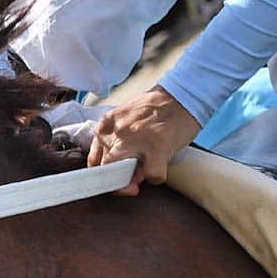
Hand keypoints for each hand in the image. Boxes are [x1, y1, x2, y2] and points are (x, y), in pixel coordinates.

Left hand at [87, 87, 201, 195]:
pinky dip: (158, 176)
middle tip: (132, 180)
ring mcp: (134, 141)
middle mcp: (116, 132)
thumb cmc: (156, 110)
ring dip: (131, 181)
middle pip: (103, 170)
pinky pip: (151, 176)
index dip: (106, 174)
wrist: (182, 96)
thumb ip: (117, 141)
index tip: (118, 177)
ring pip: (119, 175)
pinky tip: (162, 164)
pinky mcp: (155, 149)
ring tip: (144, 173)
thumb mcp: (126, 119)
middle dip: (117, 182)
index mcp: (107, 125)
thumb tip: (121, 170)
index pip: (94, 160)